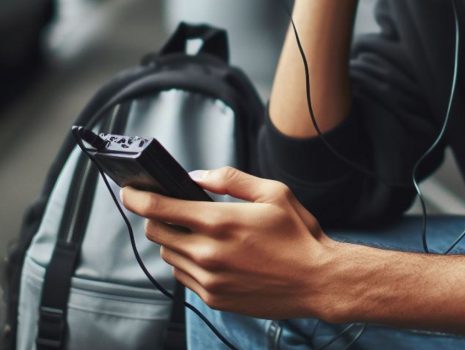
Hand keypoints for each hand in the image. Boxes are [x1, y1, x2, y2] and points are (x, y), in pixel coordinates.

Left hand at [120, 167, 340, 319]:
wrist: (318, 281)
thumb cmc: (299, 236)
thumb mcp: (274, 193)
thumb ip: (231, 180)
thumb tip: (197, 176)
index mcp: (219, 222)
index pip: (158, 208)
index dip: (136, 197)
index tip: (130, 191)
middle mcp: (207, 253)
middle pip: (156, 232)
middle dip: (158, 217)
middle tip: (173, 210)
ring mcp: (209, 279)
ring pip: (169, 256)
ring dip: (175, 241)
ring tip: (202, 235)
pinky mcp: (214, 298)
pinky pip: (185, 278)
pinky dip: (189, 263)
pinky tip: (213, 256)